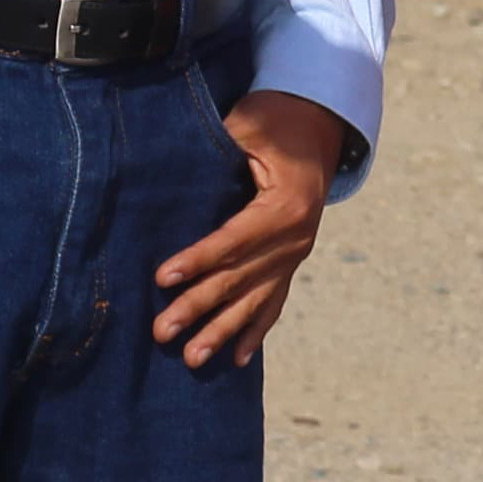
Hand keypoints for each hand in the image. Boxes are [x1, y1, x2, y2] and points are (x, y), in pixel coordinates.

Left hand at [153, 88, 349, 368]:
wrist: (320, 126)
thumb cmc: (278, 122)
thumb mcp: (250, 126)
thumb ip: (220, 149)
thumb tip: (170, 167)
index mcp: (287, 204)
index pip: (236, 239)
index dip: (200, 259)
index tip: (164, 279)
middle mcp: (297, 236)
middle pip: (240, 277)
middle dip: (199, 305)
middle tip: (162, 330)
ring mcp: (298, 253)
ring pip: (255, 299)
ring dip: (223, 330)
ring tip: (192, 358)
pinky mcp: (293, 261)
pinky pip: (275, 302)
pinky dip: (256, 330)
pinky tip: (239, 359)